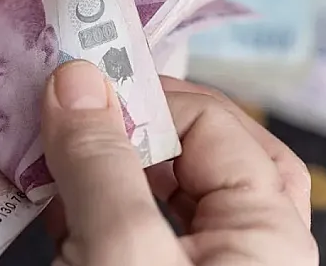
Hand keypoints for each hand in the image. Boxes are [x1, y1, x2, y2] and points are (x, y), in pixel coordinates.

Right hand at [40, 60, 317, 265]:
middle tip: (80, 111)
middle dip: (138, 127)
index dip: (142, 98)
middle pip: (204, 154)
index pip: (211, 124)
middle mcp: (248, 247)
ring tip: (60, 151)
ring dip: (113, 166)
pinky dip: (98, 210)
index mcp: (267, 231)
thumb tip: (76, 77)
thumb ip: (101, 167)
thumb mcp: (125, 254)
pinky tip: (58, 204)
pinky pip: (136, 233)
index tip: (74, 86)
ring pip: (167, 194)